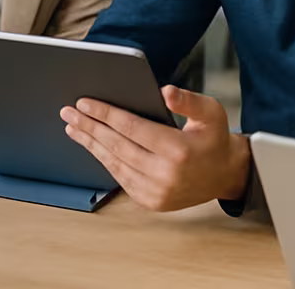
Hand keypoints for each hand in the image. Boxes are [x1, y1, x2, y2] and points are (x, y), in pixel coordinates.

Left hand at [61, 85, 249, 211]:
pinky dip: (105, 160)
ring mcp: (156, 192)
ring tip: (73, 127)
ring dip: (91, 144)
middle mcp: (165, 174)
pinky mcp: (151, 202)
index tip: (84, 102)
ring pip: (114, 163)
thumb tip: (165, 91)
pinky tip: (93, 146)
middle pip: (117, 146)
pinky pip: (120, 178)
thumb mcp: (211, 112)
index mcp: (178, 150)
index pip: (131, 128)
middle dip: (89, 127)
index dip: (105, 114)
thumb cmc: (215, 138)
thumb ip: (188, 100)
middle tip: (68, 112)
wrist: (225, 175)